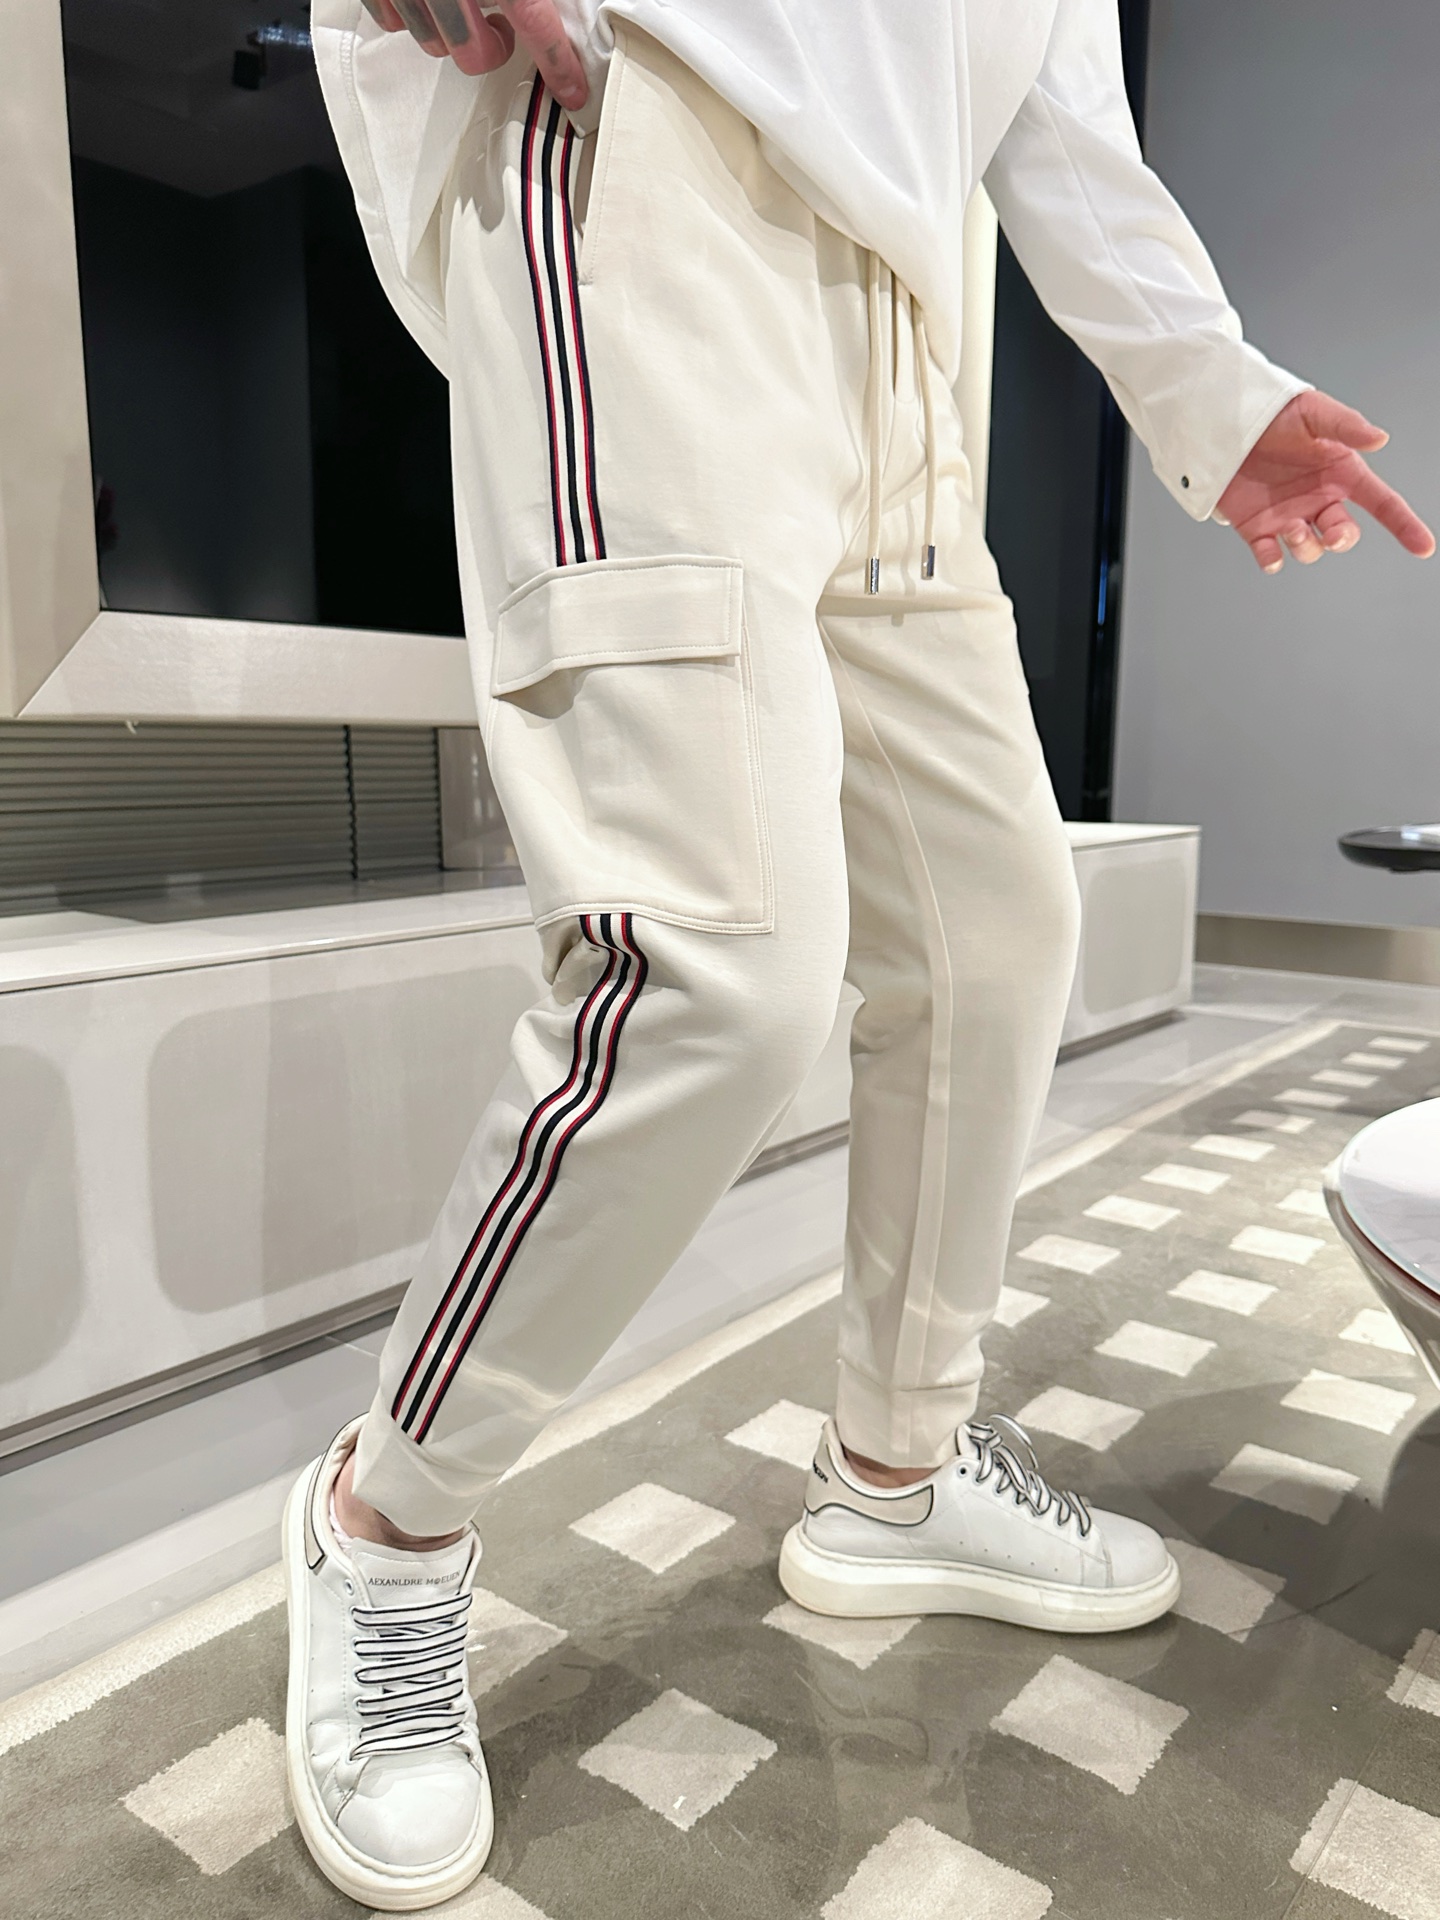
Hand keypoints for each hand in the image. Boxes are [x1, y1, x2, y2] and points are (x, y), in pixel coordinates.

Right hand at [360, 0, 586, 109]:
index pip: (535, 24)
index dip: (558, 64)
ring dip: (446, 30)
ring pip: (430, 40)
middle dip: (487, 48)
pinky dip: (405, 12)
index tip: (574, 95)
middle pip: (473, 54)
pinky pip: (389, 18)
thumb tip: (543, 8)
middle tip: (495, 28)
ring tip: (454, 2)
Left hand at [1215, 389, 1434, 573]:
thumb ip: (1347, 427)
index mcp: (1341, 474)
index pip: (1382, 503)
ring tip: (1291, 528)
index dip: (1405, 526)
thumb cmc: (1274, 412)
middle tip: (1333, 534)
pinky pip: (1270, 557)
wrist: (1225, 420)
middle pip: (1344, 534)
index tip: (1424, 548)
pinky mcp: (1256, 528)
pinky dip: (1272, 561)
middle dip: (1343, 539)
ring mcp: (1289, 516)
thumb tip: (1381, 439)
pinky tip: (1271, 554)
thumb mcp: (1314, 412)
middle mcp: (1319, 499)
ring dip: (1306, 546)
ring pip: (1310, 550)